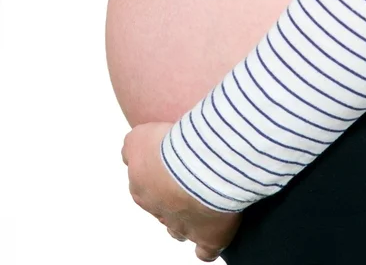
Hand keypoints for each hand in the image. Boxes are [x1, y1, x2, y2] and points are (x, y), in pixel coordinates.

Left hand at [121, 122, 241, 261]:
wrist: (200, 163)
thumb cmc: (172, 147)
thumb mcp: (140, 135)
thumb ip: (132, 142)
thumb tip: (131, 146)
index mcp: (140, 185)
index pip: (143, 183)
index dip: (158, 173)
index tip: (172, 161)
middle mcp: (157, 208)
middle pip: (160, 206)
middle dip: (171, 196)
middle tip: (188, 177)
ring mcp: (181, 226)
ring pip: (178, 229)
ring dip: (187, 219)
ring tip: (201, 205)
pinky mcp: (207, 238)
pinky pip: (205, 250)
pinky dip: (208, 245)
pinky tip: (214, 234)